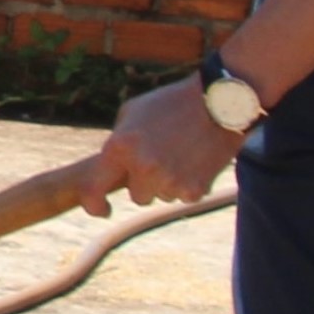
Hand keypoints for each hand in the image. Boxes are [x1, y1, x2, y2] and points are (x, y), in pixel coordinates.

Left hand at [97, 73, 240, 206]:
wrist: (219, 103)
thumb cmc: (171, 104)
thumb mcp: (132, 113)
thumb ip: (117, 142)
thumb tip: (109, 169)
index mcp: (120, 146)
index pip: (94, 188)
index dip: (94, 204)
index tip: (103, 210)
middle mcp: (142, 167)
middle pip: (138, 196)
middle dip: (146, 183)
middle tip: (162, 158)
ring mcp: (168, 180)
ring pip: (162, 196)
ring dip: (168, 183)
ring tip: (182, 154)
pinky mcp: (194, 190)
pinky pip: (184, 196)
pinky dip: (190, 184)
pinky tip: (197, 161)